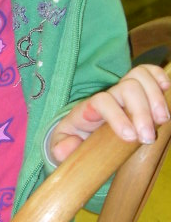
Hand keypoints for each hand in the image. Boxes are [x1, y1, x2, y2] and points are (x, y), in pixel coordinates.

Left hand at [49, 64, 170, 164]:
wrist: (80, 135)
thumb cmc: (73, 140)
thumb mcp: (60, 147)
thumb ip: (61, 148)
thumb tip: (67, 148)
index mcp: (88, 109)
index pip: (102, 101)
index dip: (117, 116)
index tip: (130, 137)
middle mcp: (107, 95)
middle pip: (127, 87)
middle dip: (141, 110)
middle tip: (149, 137)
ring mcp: (122, 90)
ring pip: (139, 76)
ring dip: (156, 97)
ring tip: (163, 120)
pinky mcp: (138, 91)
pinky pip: (150, 73)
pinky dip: (160, 78)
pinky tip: (167, 93)